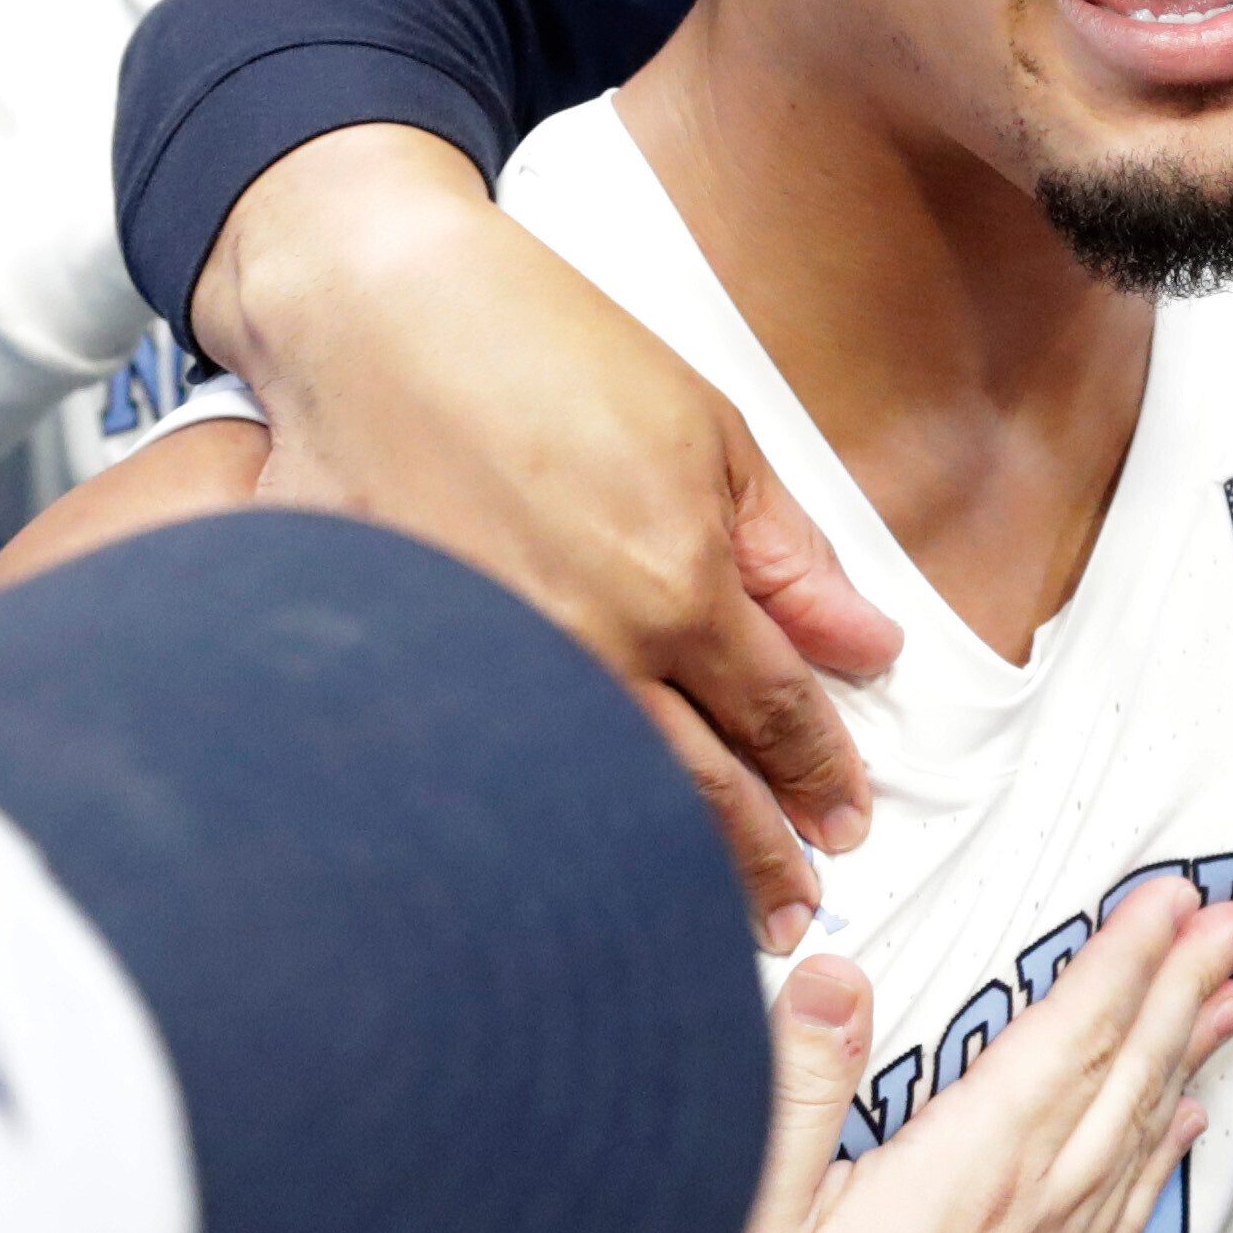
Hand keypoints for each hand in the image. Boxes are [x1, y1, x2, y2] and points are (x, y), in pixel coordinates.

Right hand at [201, 127, 905, 934]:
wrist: (368, 314)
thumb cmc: (538, 345)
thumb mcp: (706, 428)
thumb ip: (788, 552)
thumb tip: (865, 646)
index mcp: (679, 580)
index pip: (777, 712)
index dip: (820, 771)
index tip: (847, 815)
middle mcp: (594, 646)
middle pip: (700, 786)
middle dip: (763, 851)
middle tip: (800, 903)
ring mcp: (498, 672)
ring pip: (606, 802)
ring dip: (673, 868)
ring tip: (721, 919)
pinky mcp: (418, 673)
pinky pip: (504, 777)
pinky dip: (554, 832)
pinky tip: (578, 868)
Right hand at [624, 879, 1232, 1232]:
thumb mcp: (738, 1212)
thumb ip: (799, 1084)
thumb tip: (843, 977)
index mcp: (962, 1184)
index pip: (1065, 1044)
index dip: (1124, 963)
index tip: (1174, 901)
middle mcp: (1019, 1232)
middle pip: (1120, 1084)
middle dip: (1183, 991)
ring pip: (1131, 1149)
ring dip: (1185, 1064)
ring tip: (1230, 1000)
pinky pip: (1117, 1228)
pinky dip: (1156, 1164)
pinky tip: (1176, 1131)